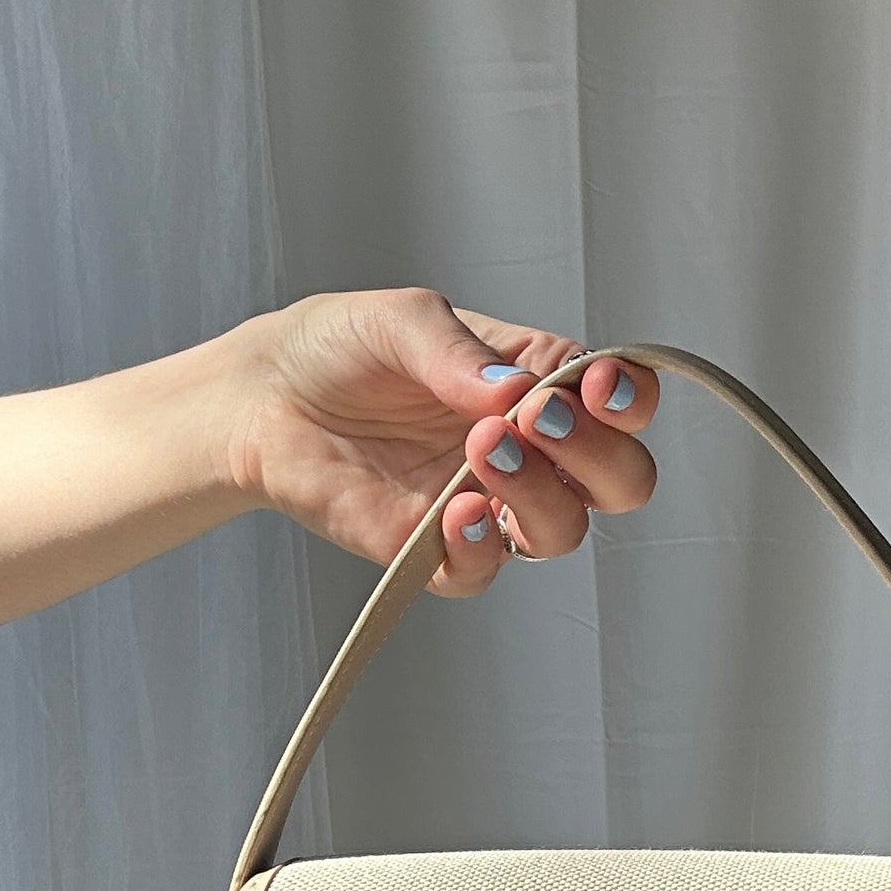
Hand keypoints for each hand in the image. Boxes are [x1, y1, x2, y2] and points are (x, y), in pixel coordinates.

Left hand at [224, 288, 659, 595]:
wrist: (262, 398)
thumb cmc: (341, 349)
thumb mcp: (401, 319)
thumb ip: (459, 351)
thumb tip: (513, 392)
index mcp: (540, 385)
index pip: (619, 401)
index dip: (628, 398)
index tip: (596, 384)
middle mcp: (532, 453)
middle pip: (617, 480)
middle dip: (598, 454)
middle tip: (539, 419)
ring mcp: (490, 505)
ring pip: (562, 530)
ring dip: (540, 494)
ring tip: (482, 451)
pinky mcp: (437, 553)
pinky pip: (483, 571)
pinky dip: (480, 546)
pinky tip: (456, 513)